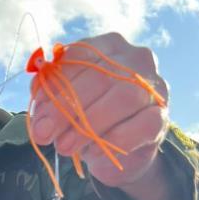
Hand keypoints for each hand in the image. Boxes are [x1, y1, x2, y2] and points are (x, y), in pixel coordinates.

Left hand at [29, 32, 168, 189]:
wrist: (118, 152)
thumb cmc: (89, 120)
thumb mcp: (66, 105)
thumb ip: (52, 98)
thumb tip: (40, 107)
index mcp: (108, 46)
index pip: (80, 56)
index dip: (54, 86)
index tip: (37, 116)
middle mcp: (136, 59)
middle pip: (100, 77)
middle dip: (66, 109)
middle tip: (44, 135)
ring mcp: (153, 87)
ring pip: (124, 98)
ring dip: (88, 126)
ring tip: (64, 147)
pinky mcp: (161, 117)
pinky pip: (142, 125)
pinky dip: (115, 141)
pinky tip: (95, 153)